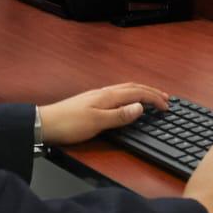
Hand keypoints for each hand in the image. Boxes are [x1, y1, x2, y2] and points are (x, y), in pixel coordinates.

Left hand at [37, 82, 169, 145]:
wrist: (45, 123)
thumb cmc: (70, 124)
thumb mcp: (97, 123)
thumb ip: (120, 115)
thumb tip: (141, 107)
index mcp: (108, 96)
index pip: (137, 93)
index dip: (154, 98)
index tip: (167, 106)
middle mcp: (104, 92)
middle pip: (133, 87)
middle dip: (151, 91)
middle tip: (166, 98)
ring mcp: (98, 95)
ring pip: (125, 88)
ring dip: (141, 91)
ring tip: (151, 97)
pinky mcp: (92, 100)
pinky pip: (118, 93)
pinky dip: (130, 94)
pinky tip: (127, 100)